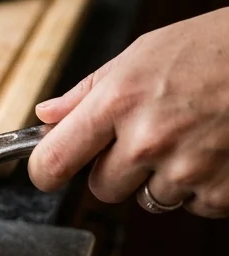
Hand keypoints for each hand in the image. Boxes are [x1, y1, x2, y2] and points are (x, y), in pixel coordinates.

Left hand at [28, 8, 228, 217]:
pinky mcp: (222, 192)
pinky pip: (194, 207)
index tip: (46, 173)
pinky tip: (214, 151)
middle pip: (102, 187)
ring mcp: (187, 169)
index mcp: (117, 102)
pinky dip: (201, 188)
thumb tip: (46, 115)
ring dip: (161, 178)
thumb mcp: (139, 56)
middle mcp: (147, 140)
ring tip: (187, 137)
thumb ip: (87, 92)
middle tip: (144, 137)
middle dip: (115, 169)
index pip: (54, 159)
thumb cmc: (208, 48)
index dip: (44, 172)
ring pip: (149, 199)